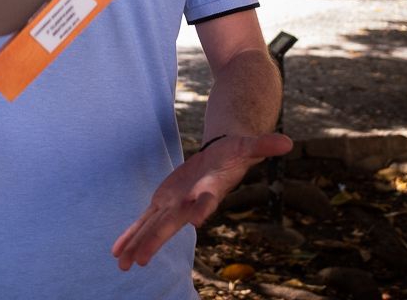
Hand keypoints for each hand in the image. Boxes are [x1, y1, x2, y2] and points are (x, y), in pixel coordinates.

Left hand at [111, 133, 292, 269]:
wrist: (222, 158)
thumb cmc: (236, 152)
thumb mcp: (248, 145)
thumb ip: (264, 145)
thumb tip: (289, 142)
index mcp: (211, 189)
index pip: (207, 199)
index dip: (202, 207)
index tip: (196, 219)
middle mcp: (191, 202)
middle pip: (172, 221)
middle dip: (155, 239)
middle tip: (141, 259)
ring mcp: (175, 204)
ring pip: (153, 226)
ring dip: (137, 243)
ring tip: (122, 264)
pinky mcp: (164, 202)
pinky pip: (144, 220)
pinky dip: (131, 234)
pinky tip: (117, 252)